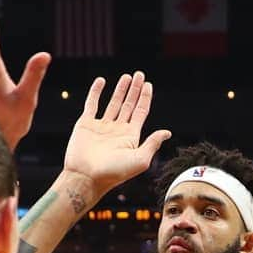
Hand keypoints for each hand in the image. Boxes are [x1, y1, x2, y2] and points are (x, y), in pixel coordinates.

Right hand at [63, 72, 171, 196]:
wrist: (87, 177)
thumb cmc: (113, 173)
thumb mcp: (139, 160)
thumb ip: (152, 144)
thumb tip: (167, 132)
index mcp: (131, 138)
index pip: (141, 113)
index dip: (145, 98)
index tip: (148, 84)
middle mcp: (117, 131)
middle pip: (129, 105)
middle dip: (135, 90)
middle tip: (139, 74)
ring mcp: (101, 127)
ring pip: (113, 103)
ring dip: (120, 90)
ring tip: (126, 77)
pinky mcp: (86, 124)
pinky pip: (91, 104)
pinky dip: (96, 92)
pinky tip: (101, 81)